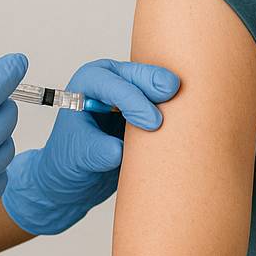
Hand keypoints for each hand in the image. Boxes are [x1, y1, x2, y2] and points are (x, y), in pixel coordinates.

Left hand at [1, 59, 179, 235]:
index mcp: (89, 84)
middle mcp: (111, 82)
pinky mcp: (147, 111)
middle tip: (173, 91)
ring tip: (187, 105)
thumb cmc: (67, 162)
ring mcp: (132, 95)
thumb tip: (118, 150)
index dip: (132, 99)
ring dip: (170, 95)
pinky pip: (164, 106)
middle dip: (155, 81)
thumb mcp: (76, 158)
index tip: (151, 121)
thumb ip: (95, 152)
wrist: (75, 180)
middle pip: (137, 75)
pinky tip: (188, 120)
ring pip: (154, 87)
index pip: (112, 84)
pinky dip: (175, 111)